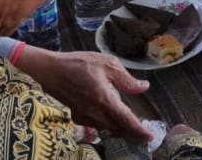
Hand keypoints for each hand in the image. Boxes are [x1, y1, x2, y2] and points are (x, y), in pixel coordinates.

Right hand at [13, 47, 151, 141]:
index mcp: (104, 99)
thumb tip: (143, 88)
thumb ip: (127, 79)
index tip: (150, 136)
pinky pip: (96, 125)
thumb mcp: (108, 64)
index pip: (126, 119)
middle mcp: (94, 112)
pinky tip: (113, 123)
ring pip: (107, 129)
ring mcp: (84, 116)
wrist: (51, 70)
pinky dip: (107, 127)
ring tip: (133, 132)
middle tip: (145, 138)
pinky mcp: (77, 116)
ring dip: (120, 131)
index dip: (139, 130)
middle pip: (118, 129)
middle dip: (132, 134)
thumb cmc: (80, 63)